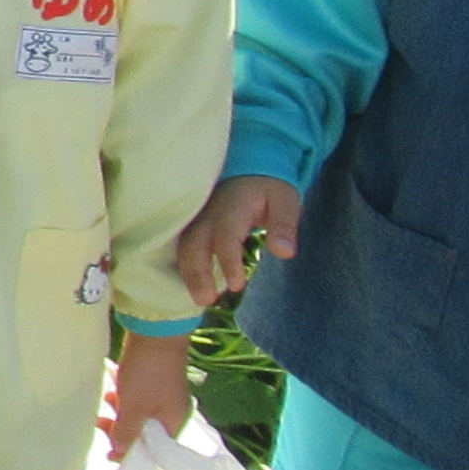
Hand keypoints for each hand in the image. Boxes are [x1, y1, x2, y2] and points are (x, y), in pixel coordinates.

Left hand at [102, 329, 192, 457]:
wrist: (156, 332)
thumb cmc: (146, 374)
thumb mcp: (133, 408)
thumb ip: (126, 432)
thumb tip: (119, 452)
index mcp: (174, 423)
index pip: (154, 451)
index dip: (130, 454)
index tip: (108, 452)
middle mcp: (173, 412)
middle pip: (146, 433)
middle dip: (121, 431)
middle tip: (101, 424)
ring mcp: (165, 396)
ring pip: (139, 414)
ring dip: (120, 413)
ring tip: (104, 405)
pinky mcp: (155, 381)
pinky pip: (138, 398)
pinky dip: (124, 399)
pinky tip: (111, 391)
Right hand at [177, 173, 302, 303]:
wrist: (248, 168)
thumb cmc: (268, 188)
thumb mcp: (285, 201)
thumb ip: (284, 226)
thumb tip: (285, 253)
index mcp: (232, 207)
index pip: (225, 236)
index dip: (228, 262)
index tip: (237, 286)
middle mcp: (208, 213)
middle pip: (194, 243)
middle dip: (197, 273)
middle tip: (206, 301)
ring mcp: (196, 217)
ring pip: (184, 246)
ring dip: (189, 273)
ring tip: (200, 299)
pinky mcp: (191, 223)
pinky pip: (183, 245)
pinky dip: (186, 266)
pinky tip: (195, 284)